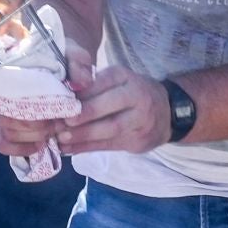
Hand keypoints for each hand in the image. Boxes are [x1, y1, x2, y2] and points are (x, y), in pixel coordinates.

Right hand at [0, 40, 91, 157]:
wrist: (51, 59)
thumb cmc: (60, 57)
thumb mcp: (72, 54)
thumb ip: (78, 63)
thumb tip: (81, 84)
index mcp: (11, 69)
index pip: (15, 95)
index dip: (41, 109)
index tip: (61, 112)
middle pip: (11, 119)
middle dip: (40, 126)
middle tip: (60, 123)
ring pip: (7, 133)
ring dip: (33, 137)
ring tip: (52, 130)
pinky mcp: (0, 124)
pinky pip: (3, 144)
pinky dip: (22, 149)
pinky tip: (40, 143)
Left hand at [55, 66, 173, 154]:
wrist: (167, 112)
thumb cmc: (131, 94)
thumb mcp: (117, 81)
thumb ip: (94, 86)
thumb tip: (60, 96)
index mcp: (126, 77)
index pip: (104, 81)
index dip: (84, 92)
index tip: (63, 100)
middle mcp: (137, 97)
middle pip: (111, 106)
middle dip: (85, 114)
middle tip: (62, 121)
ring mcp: (140, 120)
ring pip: (111, 128)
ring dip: (83, 135)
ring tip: (61, 138)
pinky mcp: (137, 141)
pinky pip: (109, 145)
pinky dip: (86, 148)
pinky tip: (68, 149)